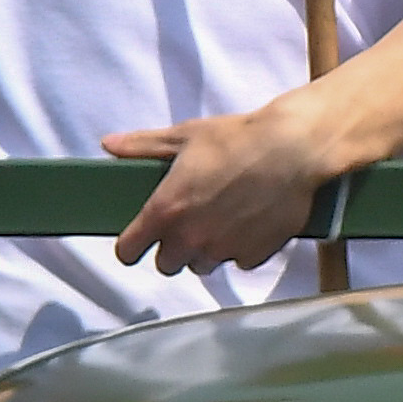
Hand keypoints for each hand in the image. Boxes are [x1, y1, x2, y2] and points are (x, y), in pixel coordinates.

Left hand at [107, 96, 333, 277]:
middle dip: (171, 249)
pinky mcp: (253, 256)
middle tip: (184, 224)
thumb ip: (142, 145)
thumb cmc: (238, 138)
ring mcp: (223, 250)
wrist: (294, 149)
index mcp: (166, 210)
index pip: (129, 251)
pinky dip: (238, 248)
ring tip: (219, 221)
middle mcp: (191, 238)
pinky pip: (237, 261)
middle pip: (166, 265)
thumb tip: (108, 145)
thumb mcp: (185, 136)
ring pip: (202, 265)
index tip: (135, 242)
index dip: (129, 247)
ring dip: (204, 251)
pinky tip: (247, 222)